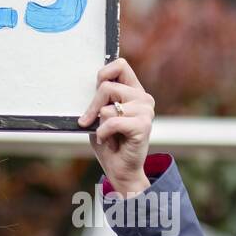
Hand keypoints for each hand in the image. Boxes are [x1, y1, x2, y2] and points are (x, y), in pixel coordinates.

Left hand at [78, 57, 154, 194]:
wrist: (120, 169)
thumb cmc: (109, 141)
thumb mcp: (100, 115)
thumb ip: (100, 99)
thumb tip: (94, 84)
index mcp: (134, 91)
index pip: (120, 65)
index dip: (104, 73)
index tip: (95, 88)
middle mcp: (143, 98)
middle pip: (107, 86)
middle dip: (92, 105)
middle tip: (90, 120)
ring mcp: (145, 111)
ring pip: (107, 107)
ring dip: (99, 123)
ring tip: (107, 133)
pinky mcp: (143, 125)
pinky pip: (112, 121)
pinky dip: (102, 133)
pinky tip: (107, 140)